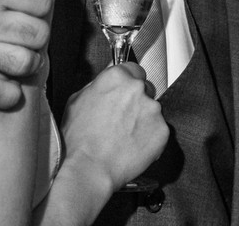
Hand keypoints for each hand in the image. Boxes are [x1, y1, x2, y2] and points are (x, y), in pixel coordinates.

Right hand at [0, 0, 56, 109]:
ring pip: (24, 63)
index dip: (39, 2)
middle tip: (22, 28)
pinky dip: (7, 94)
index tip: (26, 4)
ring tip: (17, 51)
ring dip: (28, 60)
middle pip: (38, 33)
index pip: (42, 1)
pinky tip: (6, 81)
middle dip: (36, 30)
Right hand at [61, 63, 168, 191]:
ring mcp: (152, 109)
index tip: (125, 92)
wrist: (89, 168)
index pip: (133, 69)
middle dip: (136, 101)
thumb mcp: (76, 101)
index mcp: (116, 77)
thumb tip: (105, 83)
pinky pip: (158, 130)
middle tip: (121, 119)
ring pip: (152, 110)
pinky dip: (149, 137)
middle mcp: (137, 88)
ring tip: (124, 136)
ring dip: (142, 120)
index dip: (127, 82)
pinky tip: (132, 146)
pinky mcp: (162, 130)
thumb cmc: (79, 139)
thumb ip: (96, 86)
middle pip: (144, 88)